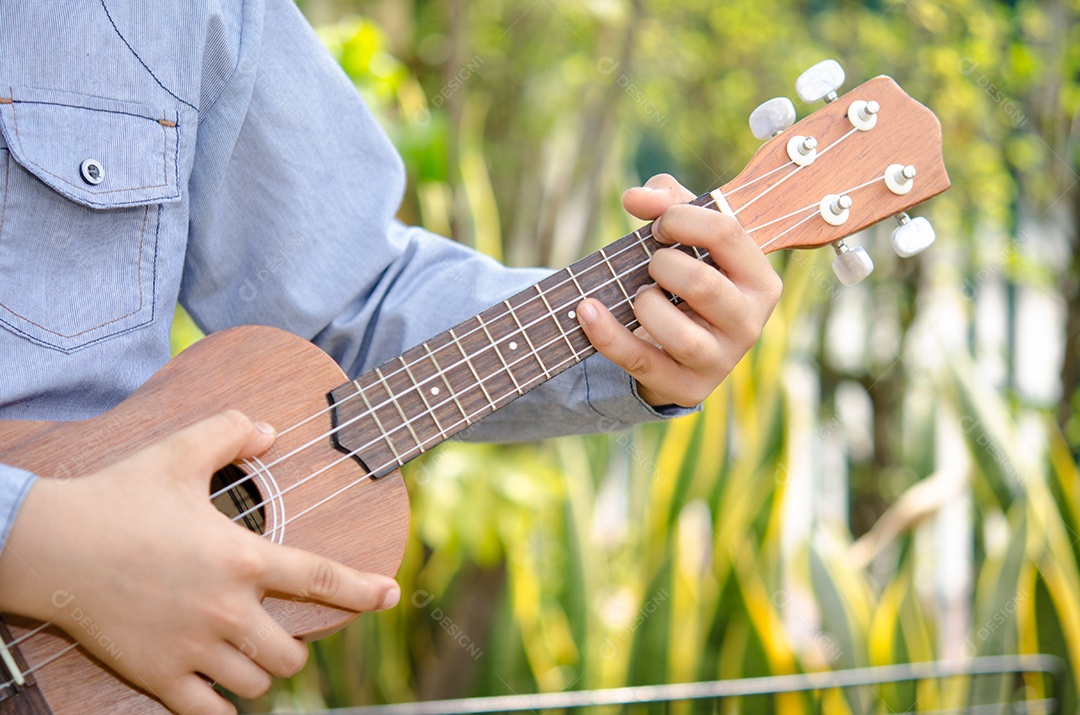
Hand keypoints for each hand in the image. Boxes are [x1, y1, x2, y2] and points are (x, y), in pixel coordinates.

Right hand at [0, 411, 399, 714]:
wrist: (51, 545)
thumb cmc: (117, 496)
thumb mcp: (179, 452)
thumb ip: (230, 433)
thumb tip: (268, 429)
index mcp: (242, 557)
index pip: (322, 578)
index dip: (364, 591)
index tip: (391, 596)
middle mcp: (227, 609)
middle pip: (293, 654)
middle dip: (295, 645)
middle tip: (279, 632)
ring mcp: (193, 647)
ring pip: (257, 683)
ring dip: (259, 673)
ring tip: (246, 655)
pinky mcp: (157, 675)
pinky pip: (208, 714)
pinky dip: (220, 708)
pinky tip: (217, 692)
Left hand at [576, 174, 782, 407]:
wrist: (679, 348)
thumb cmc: (686, 279)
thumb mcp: (685, 236)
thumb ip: (666, 201)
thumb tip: (636, 198)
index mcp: (759, 279)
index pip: (727, 233)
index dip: (680, 218)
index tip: (658, 225)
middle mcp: (749, 323)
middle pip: (701, 283)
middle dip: (661, 265)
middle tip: (650, 266)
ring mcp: (721, 360)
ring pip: (678, 331)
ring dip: (644, 303)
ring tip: (639, 296)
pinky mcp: (687, 387)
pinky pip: (641, 360)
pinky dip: (607, 335)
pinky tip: (587, 311)